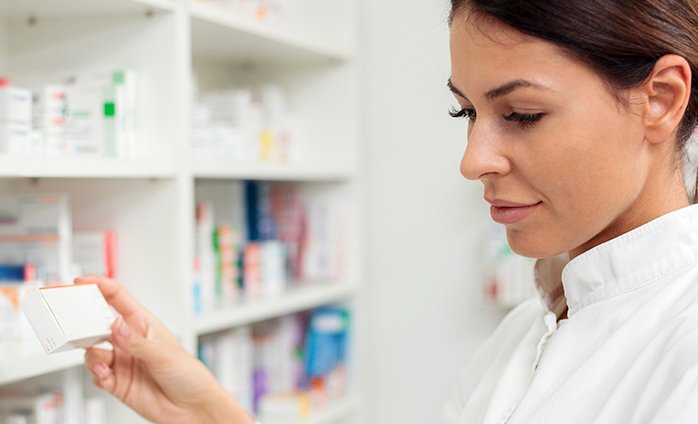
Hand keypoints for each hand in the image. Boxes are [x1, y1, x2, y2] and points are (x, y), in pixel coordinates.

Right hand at [76, 275, 253, 423]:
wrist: (192, 408)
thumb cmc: (188, 374)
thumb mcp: (164, 354)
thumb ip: (137, 342)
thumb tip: (116, 326)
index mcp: (143, 324)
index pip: (118, 299)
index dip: (100, 286)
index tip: (81, 282)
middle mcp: (129, 341)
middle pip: (97, 324)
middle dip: (84, 324)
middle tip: (78, 328)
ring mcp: (122, 361)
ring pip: (92, 351)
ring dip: (92, 357)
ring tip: (103, 366)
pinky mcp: (116, 382)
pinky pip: (96, 375)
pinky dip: (96, 376)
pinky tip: (106, 378)